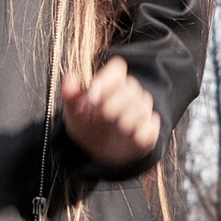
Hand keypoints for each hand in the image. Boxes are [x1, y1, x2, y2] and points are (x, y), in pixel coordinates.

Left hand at [59, 55, 159, 172]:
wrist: (99, 153)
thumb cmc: (87, 126)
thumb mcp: (73, 112)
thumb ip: (70, 95)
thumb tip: (70, 77)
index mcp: (111, 83)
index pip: (118, 67)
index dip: (106, 80)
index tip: (92, 98)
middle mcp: (130, 93)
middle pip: (131, 87)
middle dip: (112, 104)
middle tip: (98, 117)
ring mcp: (142, 110)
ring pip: (142, 107)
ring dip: (122, 120)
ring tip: (111, 127)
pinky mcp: (151, 129)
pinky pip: (150, 127)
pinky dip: (136, 134)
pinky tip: (126, 136)